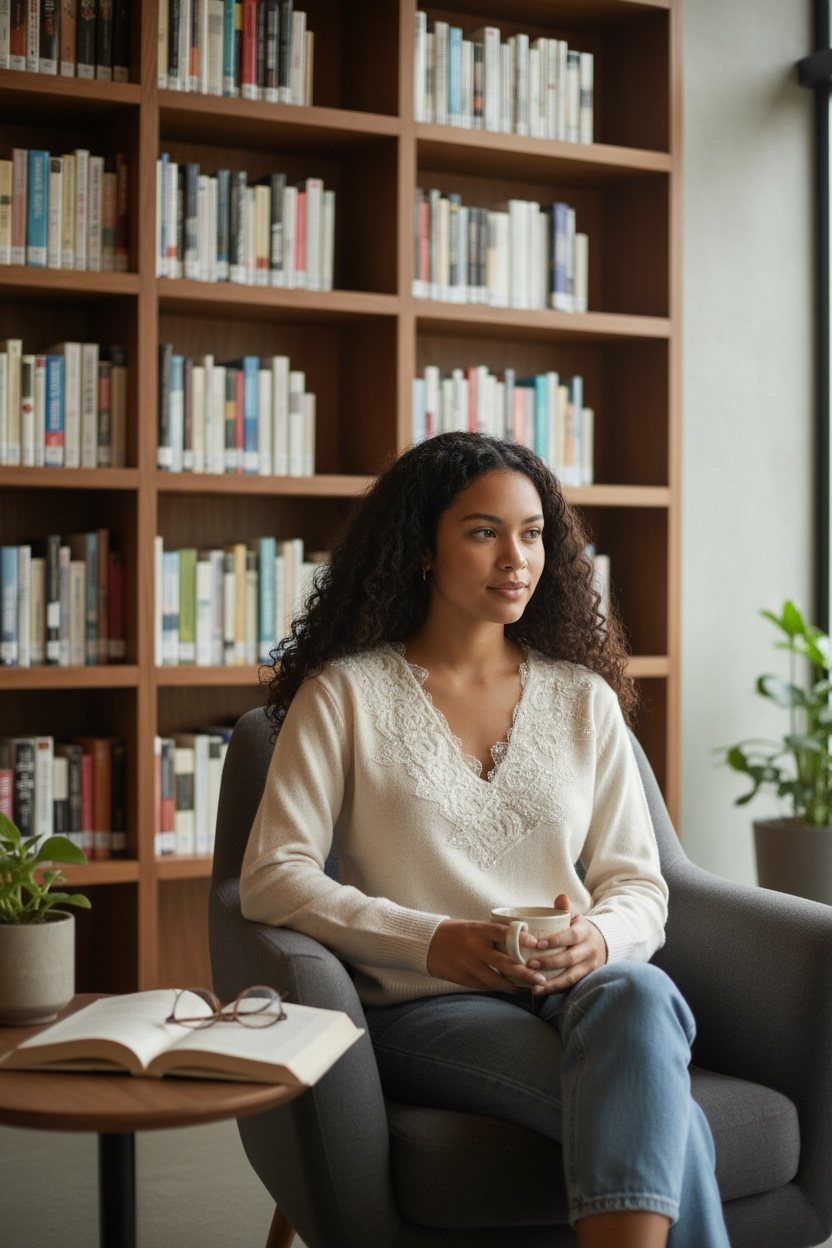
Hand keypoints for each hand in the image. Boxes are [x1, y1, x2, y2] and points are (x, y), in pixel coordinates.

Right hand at [426, 919, 547, 992]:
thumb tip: (521, 939)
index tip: (536, 943)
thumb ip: (493, 934)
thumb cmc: (456, 932)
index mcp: (478, 930)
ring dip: (514, 986)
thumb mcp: (474, 926)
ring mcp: (467, 964)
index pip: (502, 932)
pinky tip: (510, 989)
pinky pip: (484, 986)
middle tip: (541, 978)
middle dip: (524, 972)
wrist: (426, 942)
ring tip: (529, 989)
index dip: (520, 938)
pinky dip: (498, 988)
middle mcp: (474, 947)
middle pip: (503, 962)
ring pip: (495, 979)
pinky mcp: (461, 978)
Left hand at [525, 894, 607, 994]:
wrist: (602, 945)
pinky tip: (541, 991)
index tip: (538, 944)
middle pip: (570, 958)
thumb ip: (566, 909)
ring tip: (534, 987)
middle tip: (529, 964)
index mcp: (585, 932)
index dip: (555, 940)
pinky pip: (571, 987)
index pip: (571, 936)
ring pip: (571, 977)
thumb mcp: (575, 917)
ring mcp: (589, 967)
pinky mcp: (586, 979)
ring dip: (552, 983)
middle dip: (549, 962)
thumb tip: (561, 897)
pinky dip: (556, 990)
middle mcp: (589, 950)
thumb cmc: (579, 929)